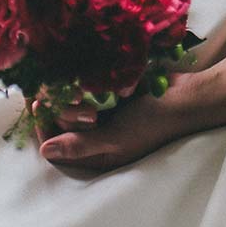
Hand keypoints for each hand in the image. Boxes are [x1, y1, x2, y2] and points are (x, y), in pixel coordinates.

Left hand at [36, 69, 223, 171]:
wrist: (186, 96)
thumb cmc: (153, 123)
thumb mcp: (116, 139)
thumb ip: (80, 145)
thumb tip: (44, 151)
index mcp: (97, 155)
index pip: (57, 146)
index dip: (44, 125)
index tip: (39, 103)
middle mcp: (97, 136)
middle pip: (60, 123)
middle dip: (60, 108)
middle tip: (71, 95)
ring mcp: (104, 115)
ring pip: (70, 104)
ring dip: (70, 93)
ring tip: (80, 84)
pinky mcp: (111, 95)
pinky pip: (86, 89)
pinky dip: (83, 81)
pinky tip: (84, 71)